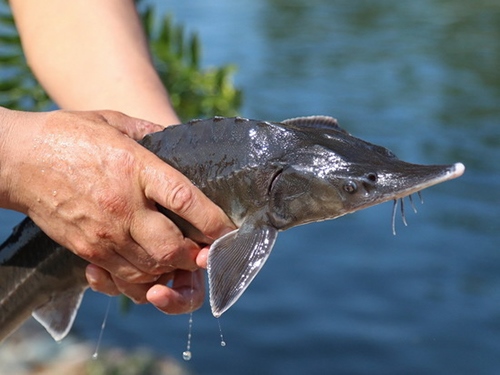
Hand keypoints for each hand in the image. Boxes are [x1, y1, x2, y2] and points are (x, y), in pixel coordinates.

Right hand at [0, 109, 233, 302]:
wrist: (16, 159)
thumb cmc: (69, 135)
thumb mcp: (115, 122)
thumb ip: (152, 133)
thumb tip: (179, 142)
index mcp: (135, 169)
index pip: (185, 200)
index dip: (214, 221)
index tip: (229, 230)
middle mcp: (122, 207)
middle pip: (172, 248)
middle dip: (195, 255)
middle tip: (204, 250)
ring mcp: (103, 234)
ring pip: (150, 269)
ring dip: (171, 270)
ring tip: (180, 261)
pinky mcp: (86, 250)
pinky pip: (121, 279)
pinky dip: (142, 280)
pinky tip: (148, 269)